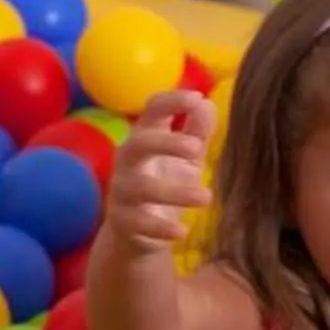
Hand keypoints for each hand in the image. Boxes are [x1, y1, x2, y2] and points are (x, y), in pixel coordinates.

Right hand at [106, 90, 217, 251]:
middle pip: (138, 144)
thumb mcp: (186, 157)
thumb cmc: (166, 183)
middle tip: (196, 148)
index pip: (152, 110)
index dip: (171, 101)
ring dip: (174, 191)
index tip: (197, 98)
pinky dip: (160, 228)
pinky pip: (138, 223)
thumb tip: (207, 103)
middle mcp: (128, 161)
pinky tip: (181, 231)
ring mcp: (122, 192)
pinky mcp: (123, 222)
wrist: (139, 232)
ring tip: (206, 197)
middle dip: (165, 143)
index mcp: (145, 138)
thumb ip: (197, 130)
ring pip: (141, 188)